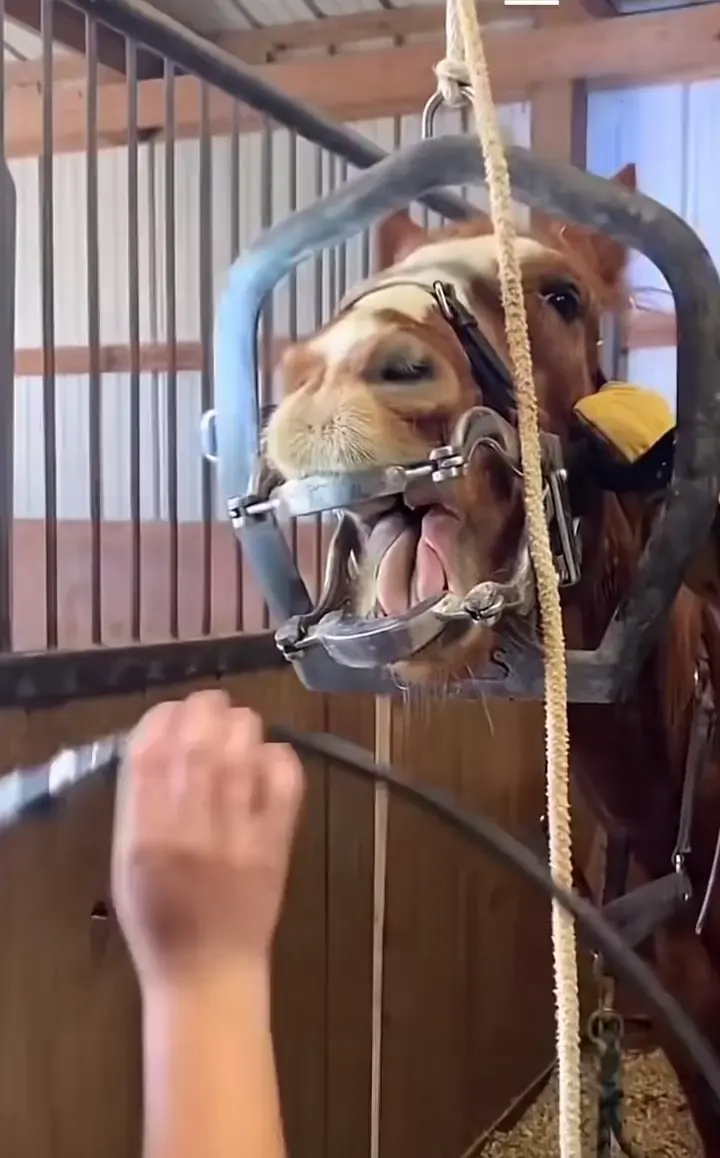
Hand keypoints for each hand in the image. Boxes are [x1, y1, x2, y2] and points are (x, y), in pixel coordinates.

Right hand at [111, 690, 304, 990]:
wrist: (210, 971)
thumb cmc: (160, 921)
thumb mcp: (126, 862)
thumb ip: (138, 804)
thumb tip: (157, 743)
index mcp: (144, 835)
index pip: (149, 752)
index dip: (162, 718)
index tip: (170, 713)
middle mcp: (189, 830)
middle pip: (198, 740)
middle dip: (205, 709)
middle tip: (209, 706)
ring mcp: (237, 834)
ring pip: (241, 751)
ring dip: (241, 725)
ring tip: (237, 726)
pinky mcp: (276, 842)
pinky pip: (284, 780)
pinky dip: (277, 756)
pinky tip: (266, 757)